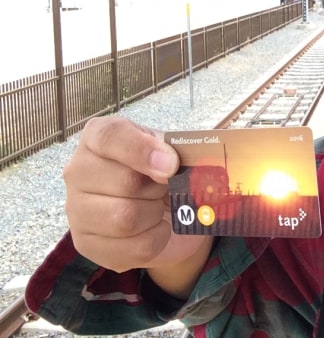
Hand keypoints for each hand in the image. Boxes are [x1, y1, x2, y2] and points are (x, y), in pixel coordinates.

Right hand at [64, 116, 211, 295]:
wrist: (166, 209)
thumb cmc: (166, 171)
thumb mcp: (175, 150)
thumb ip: (180, 149)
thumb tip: (184, 160)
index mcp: (99, 136)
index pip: (110, 136)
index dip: (142, 151)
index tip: (172, 165)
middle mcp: (78, 170)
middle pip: (124, 182)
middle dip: (158, 189)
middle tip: (166, 187)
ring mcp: (76, 209)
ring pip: (125, 218)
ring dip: (156, 215)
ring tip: (158, 207)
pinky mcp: (86, 244)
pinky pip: (133, 247)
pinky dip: (157, 239)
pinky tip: (155, 228)